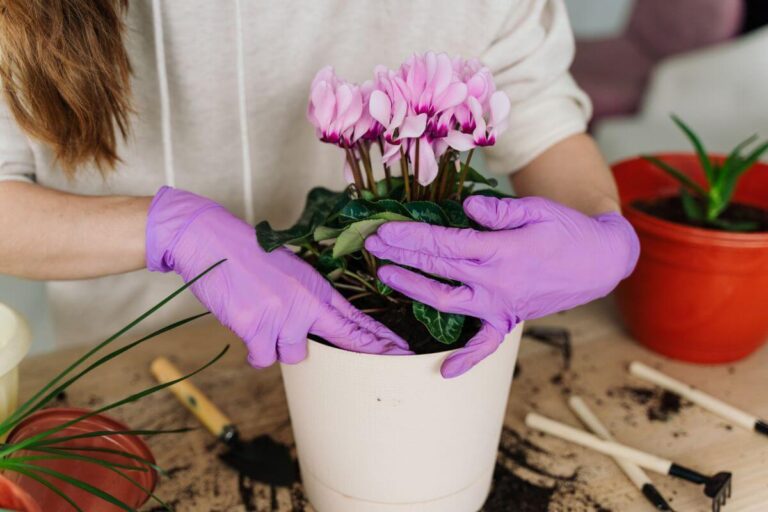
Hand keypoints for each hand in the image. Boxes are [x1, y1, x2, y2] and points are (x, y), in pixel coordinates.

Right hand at [146, 187, 409, 367]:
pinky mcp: (255, 327)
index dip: (379, 337)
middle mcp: (304, 302)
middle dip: (365, 353)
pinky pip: (263, 358)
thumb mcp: (290, 272)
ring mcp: (281, 315)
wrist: (211, 242)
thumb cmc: (248, 256)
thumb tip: (317, 327)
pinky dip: (255, 350)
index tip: (401, 350)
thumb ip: (308, 298)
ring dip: (279, 345)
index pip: (355, 318)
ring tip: (263, 318)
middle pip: (343, 339)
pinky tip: (247, 327)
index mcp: (315, 286)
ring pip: (293, 355)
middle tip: (389, 360)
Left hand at [365, 195, 638, 377]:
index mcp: (501, 252)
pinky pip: (486, 345)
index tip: (384, 228)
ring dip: (414, 289)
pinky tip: (444, 371)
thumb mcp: (538, 209)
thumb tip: (466, 209)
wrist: (600, 261)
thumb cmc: (568, 230)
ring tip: (385, 276)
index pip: (444, 243)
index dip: (411, 236)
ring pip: (448, 302)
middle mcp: (495, 282)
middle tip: (372, 243)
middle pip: (438, 268)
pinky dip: (466, 360)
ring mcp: (500, 305)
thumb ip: (499, 211)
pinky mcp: (509, 319)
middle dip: (402, 254)